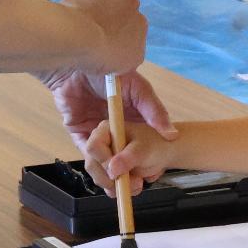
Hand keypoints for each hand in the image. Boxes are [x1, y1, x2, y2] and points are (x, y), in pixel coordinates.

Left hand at [41, 0, 174, 170]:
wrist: (75, 62)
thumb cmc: (109, 69)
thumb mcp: (139, 89)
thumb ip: (155, 111)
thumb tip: (172, 134)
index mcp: (134, 120)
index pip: (141, 147)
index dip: (146, 163)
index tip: (150, 177)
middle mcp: (116, 128)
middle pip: (122, 157)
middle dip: (127, 174)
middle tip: (134, 186)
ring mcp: (97, 131)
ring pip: (104, 158)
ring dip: (109, 172)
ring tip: (117, 182)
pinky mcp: (79, 131)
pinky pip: (86, 151)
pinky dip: (93, 161)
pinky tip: (101, 168)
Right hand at [82, 118, 176, 196]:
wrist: (163, 154)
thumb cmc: (155, 145)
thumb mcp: (144, 149)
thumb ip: (129, 158)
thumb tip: (112, 170)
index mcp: (106, 130)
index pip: (94, 147)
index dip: (104, 161)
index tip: (120, 171)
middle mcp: (101, 144)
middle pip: (93, 165)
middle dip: (112, 178)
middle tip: (135, 182)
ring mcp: (103, 159)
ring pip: (99, 179)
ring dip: (118, 186)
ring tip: (139, 183)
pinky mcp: (107, 172)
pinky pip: (107, 186)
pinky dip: (120, 190)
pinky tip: (135, 186)